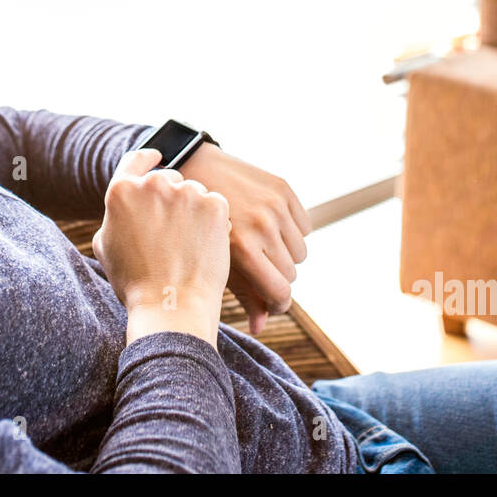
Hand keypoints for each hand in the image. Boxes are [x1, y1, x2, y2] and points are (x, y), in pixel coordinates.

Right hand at [93, 147, 231, 347]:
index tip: (157, 156)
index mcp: (122, 190)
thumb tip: (123, 203)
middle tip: (173, 231)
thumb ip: (115, 215)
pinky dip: (214, 222)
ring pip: (194, 193)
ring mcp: (187, 192)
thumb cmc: (135, 283)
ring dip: (194, 210)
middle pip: (169, 178)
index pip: (137, 159)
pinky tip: (204, 246)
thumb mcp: (106, 246)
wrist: (171, 305)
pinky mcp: (215, 204)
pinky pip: (215, 205)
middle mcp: (153, 183)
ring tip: (188, 246)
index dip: (147, 158)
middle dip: (172, 198)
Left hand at [178, 143, 312, 335]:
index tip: (271, 303)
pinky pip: (305, 226)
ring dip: (285, 254)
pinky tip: (269, 226)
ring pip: (300, 252)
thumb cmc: (193, 225)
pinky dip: (291, 231)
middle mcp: (263, 226)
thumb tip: (259, 329)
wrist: (190, 168)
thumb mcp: (212, 261)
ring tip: (262, 247)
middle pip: (291, 273)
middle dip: (277, 277)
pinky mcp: (283, 188)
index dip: (278, 304)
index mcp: (243, 249)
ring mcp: (274, 206)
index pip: (281, 292)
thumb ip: (243, 296)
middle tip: (258, 271)